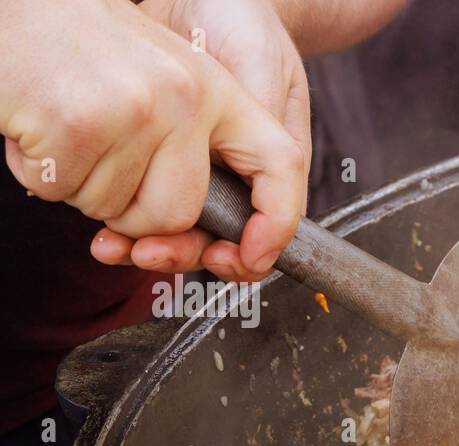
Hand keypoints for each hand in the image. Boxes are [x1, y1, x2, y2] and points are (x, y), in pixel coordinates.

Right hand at [0, 0, 305, 278]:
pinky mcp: (77, 123)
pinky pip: (60, 192)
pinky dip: (38, 171)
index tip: (251, 256)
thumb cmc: (83, 46)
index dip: (274, 226)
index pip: (281, 166)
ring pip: (116, 212)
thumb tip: (223, 244)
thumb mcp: (167, 81)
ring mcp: (133, 110)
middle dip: (133, 214)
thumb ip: (200, 150)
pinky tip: (37, 125)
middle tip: (103, 161)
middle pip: (177, 214)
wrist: (13, 2)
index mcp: (217, 88)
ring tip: (70, 127)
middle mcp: (185, 97)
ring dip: (80, 187)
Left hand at [93, 0, 312, 280]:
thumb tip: (277, 187)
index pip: (279, 214)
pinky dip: (121, 231)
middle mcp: (233, 168)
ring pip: (181, 233)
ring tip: (116, 245)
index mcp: (271, 153)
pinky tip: (103, 233)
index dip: (262, 245)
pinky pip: (141, 211)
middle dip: (189, 252)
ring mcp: (193, 170)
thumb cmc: (237, 17)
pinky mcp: (150, 166)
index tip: (238, 258)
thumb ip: (269, 124)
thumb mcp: (260, 63)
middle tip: (153, 253)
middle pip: (223, 236)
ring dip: (151, 248)